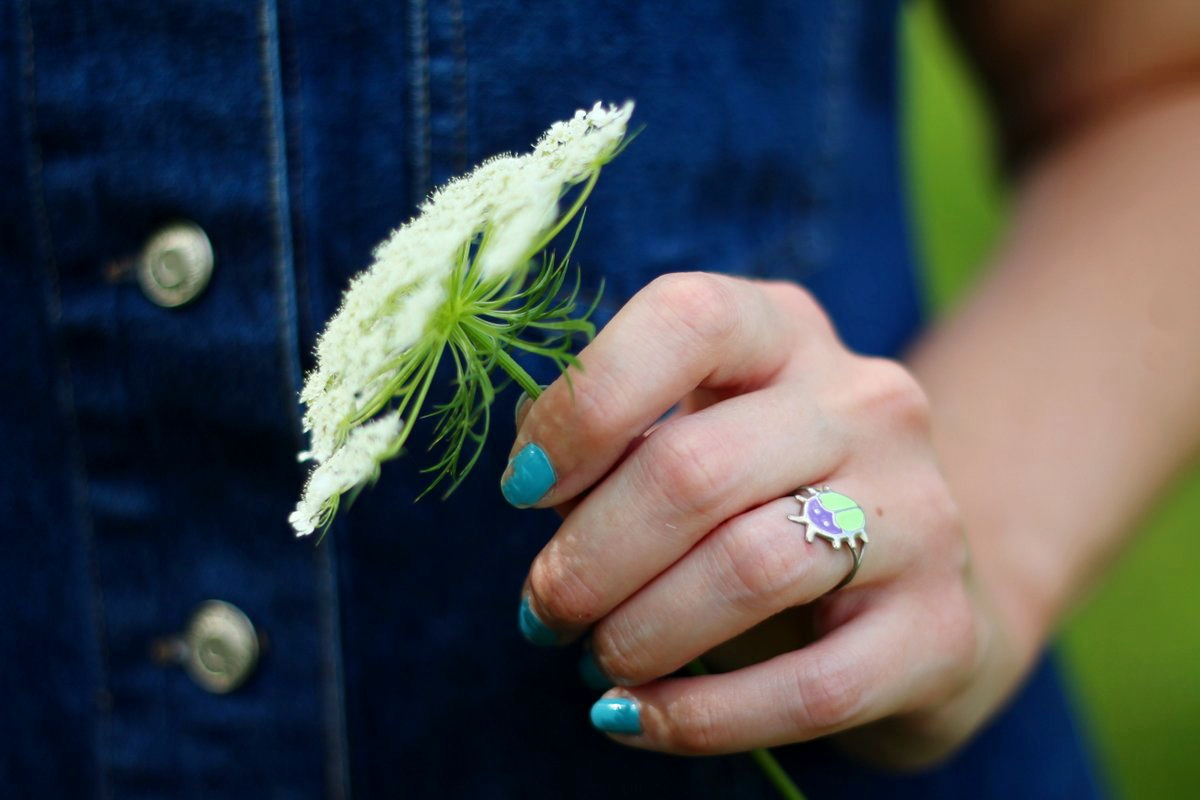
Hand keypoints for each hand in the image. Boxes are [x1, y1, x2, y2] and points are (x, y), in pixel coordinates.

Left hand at [504, 272, 1029, 768]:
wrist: (919, 592)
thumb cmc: (765, 505)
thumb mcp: (695, 437)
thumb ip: (614, 440)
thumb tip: (532, 474)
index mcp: (787, 332)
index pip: (686, 319)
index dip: (585, 407)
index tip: (524, 488)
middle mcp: (866, 402)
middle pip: (695, 469)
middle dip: (587, 557)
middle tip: (543, 611)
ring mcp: (918, 510)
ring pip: (748, 570)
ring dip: (637, 632)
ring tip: (595, 661)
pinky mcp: (941, 626)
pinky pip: (810, 689)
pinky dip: (699, 716)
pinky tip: (637, 719)